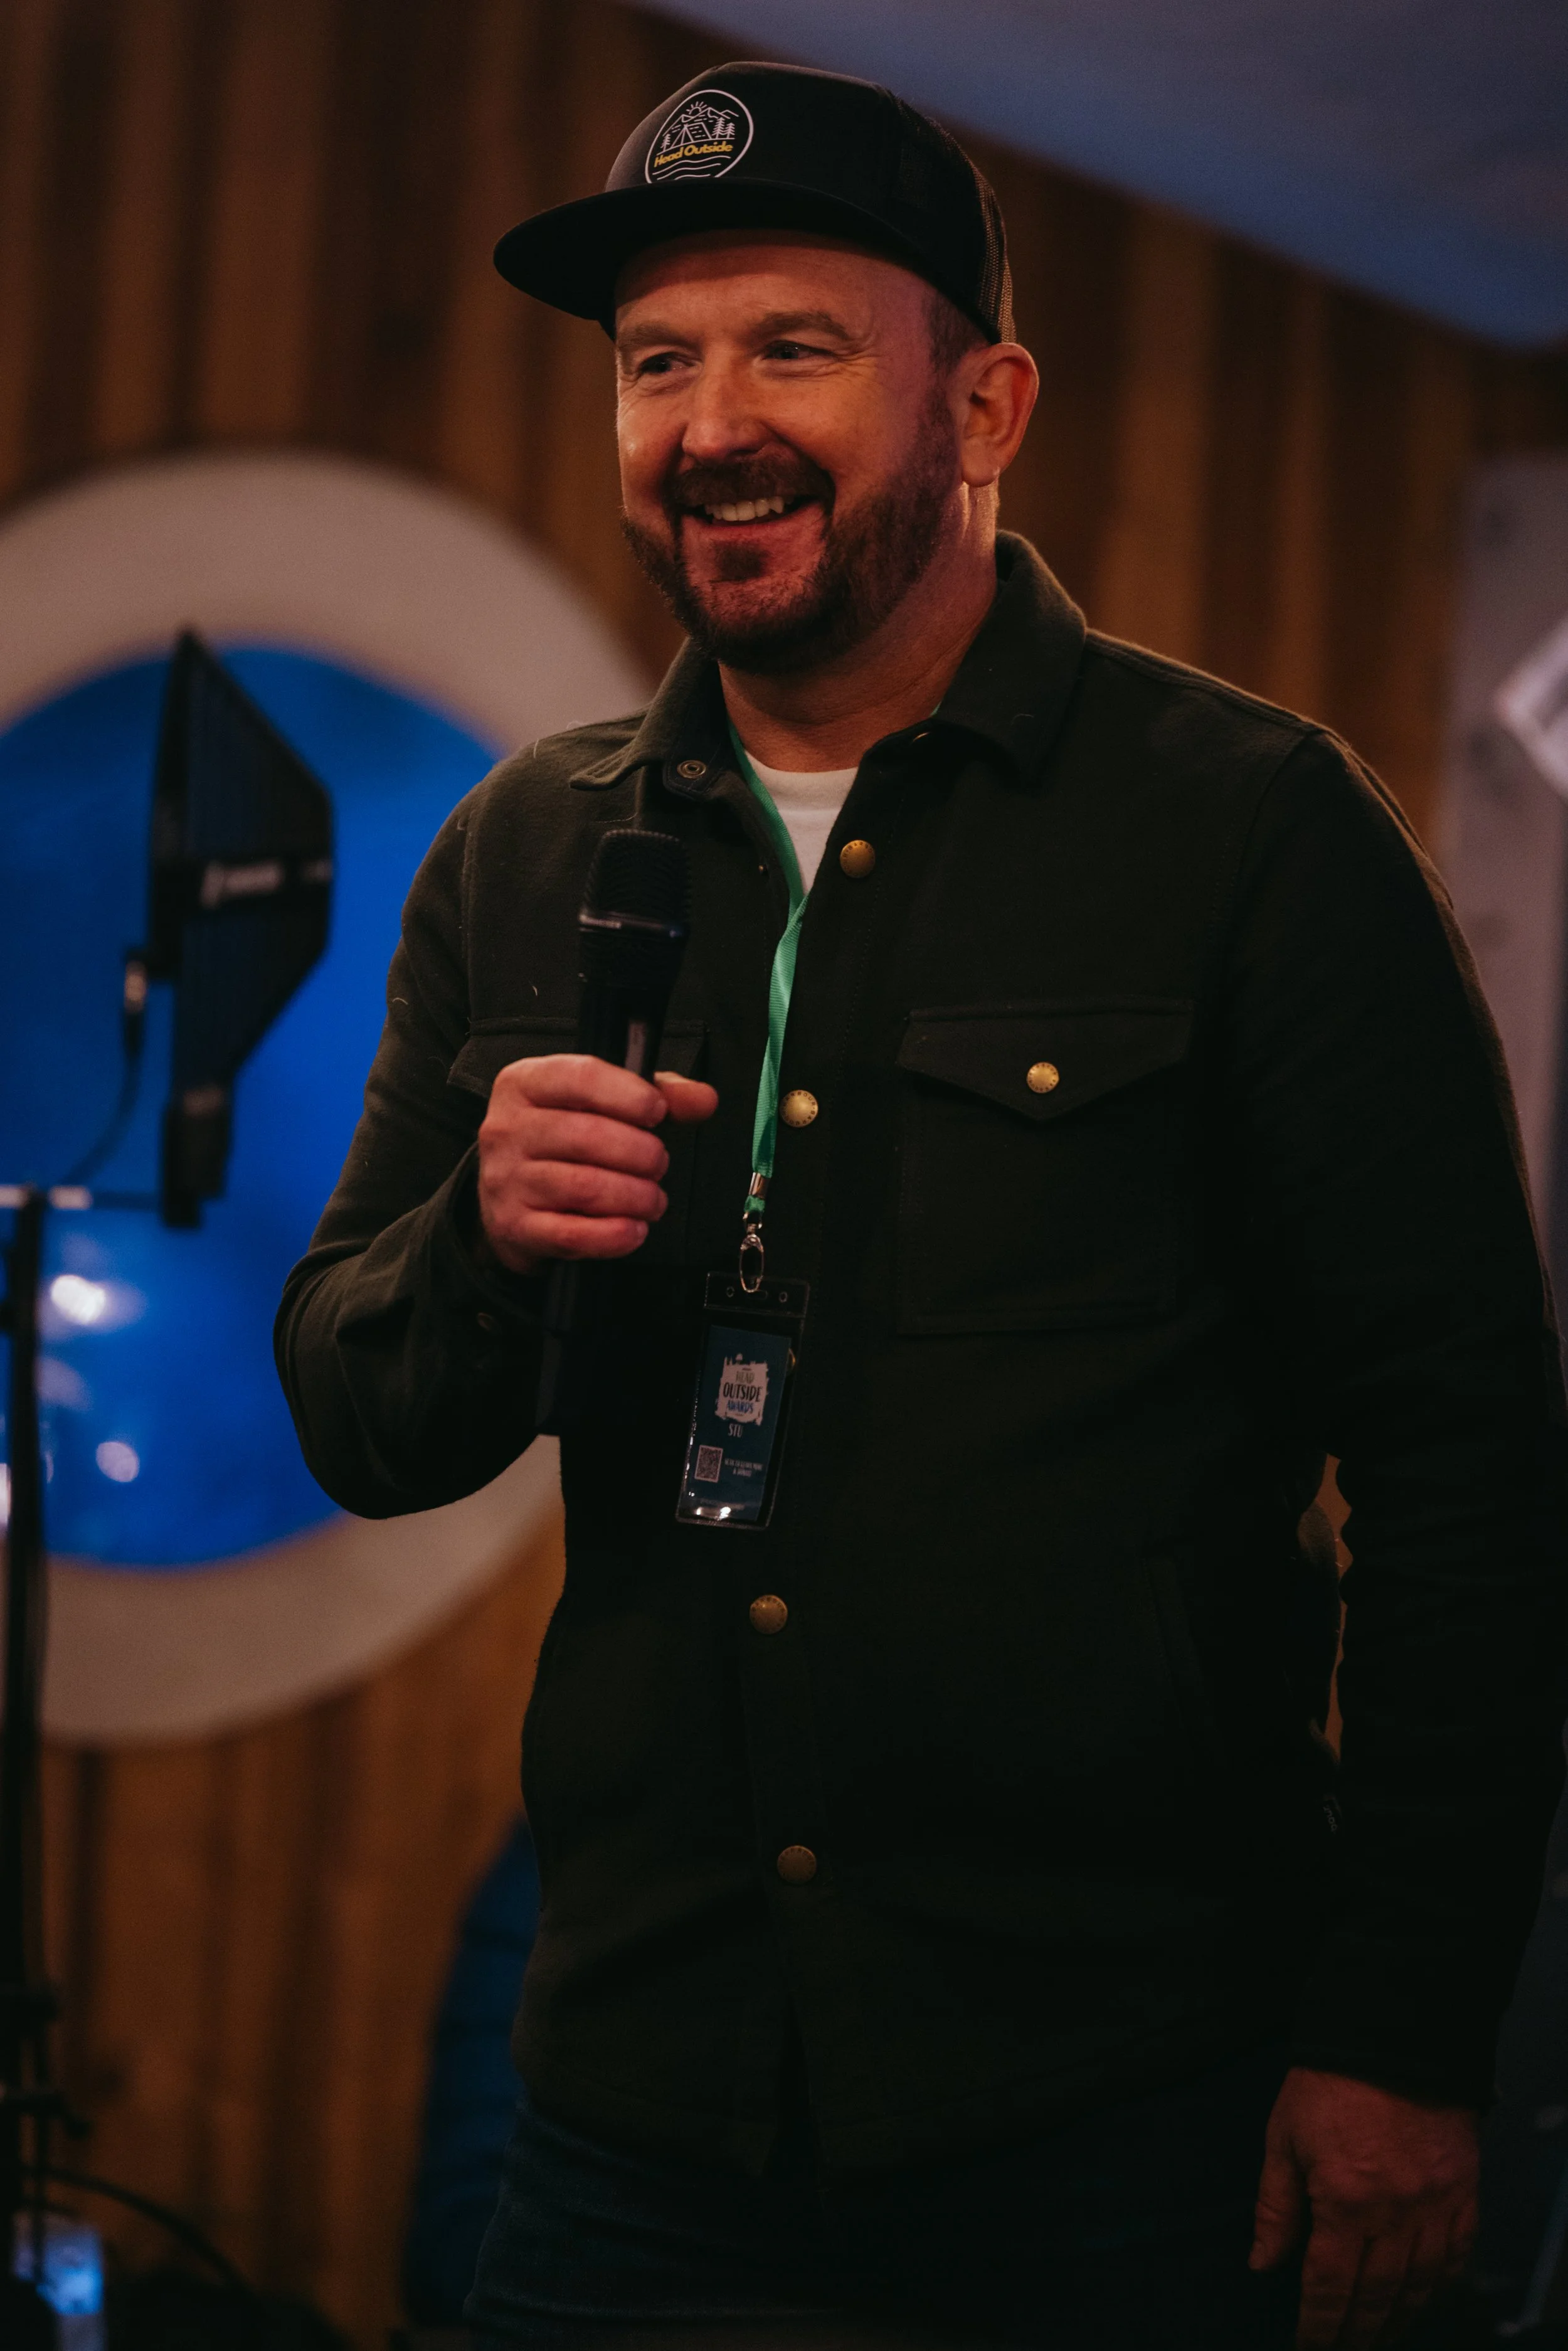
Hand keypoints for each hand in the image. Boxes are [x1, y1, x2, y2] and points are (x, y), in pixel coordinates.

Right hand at [477, 1053, 717, 1274]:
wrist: (508, 1198)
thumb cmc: (560, 1143)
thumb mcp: (599, 1102)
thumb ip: (655, 1093)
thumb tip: (702, 1099)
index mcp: (525, 1083)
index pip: (581, 1077)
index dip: (630, 1095)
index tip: (657, 1111)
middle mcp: (507, 1129)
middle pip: (587, 1136)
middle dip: (641, 1153)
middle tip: (659, 1163)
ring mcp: (506, 1179)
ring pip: (585, 1187)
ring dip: (635, 1196)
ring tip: (652, 1198)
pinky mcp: (515, 1226)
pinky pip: (573, 1234)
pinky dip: (614, 1235)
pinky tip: (634, 1228)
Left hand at [1250, 2067, 1477, 2347]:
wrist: (1392, 2037)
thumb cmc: (1329, 2083)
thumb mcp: (1283, 2137)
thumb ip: (1275, 2206)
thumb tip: (1262, 2262)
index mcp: (1344, 2200)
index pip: (1329, 2285)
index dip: (1318, 2325)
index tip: (1308, 2347)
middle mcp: (1395, 2213)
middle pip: (1377, 2296)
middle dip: (1357, 2334)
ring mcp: (1435, 2205)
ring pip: (1420, 2285)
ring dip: (1399, 2320)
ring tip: (1380, 2338)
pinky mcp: (1463, 2191)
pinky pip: (1456, 2255)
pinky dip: (1440, 2284)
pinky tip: (1424, 2297)